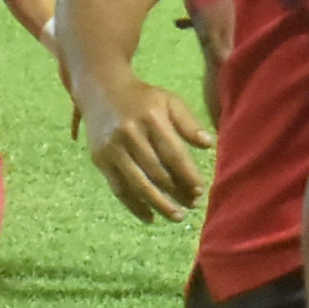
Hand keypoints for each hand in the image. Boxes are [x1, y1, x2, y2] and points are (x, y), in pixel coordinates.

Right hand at [83, 80, 213, 221]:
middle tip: (192, 205)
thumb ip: (189, 123)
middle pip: (156, 172)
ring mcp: (112, 148)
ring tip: (177, 216)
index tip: (200, 191)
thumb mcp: (169, 101)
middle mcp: (129, 134)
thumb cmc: (143, 99)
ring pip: (138, 184)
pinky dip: (134, 206)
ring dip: (159, 204)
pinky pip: (119, 188)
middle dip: (177, 192)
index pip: (173, 153)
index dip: (187, 175)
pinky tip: (150, 217)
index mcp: (150, 118)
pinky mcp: (100, 160)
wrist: (101, 90)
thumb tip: (208, 145)